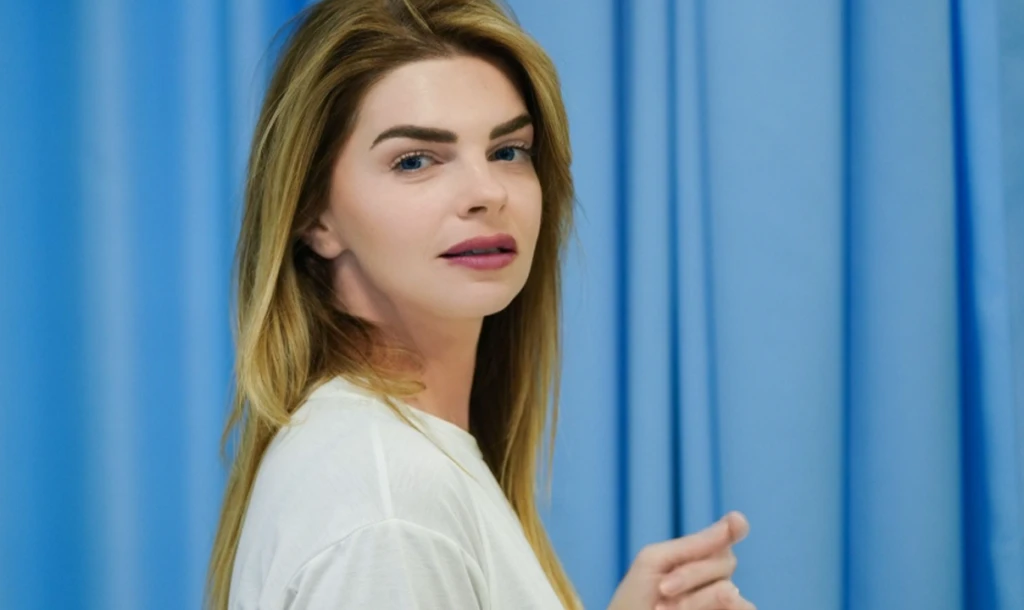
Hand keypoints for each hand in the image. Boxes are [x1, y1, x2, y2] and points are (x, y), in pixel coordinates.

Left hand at [606, 511, 753, 609]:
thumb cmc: (636, 597)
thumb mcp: (654, 562)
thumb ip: (693, 544)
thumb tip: (737, 519)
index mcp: (698, 555)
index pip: (726, 535)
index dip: (735, 527)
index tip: (736, 523)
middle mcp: (715, 577)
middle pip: (725, 561)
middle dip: (691, 574)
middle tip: (662, 588)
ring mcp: (723, 602)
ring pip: (728, 589)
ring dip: (695, 599)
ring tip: (663, 609)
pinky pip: (744, 609)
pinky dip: (709, 606)